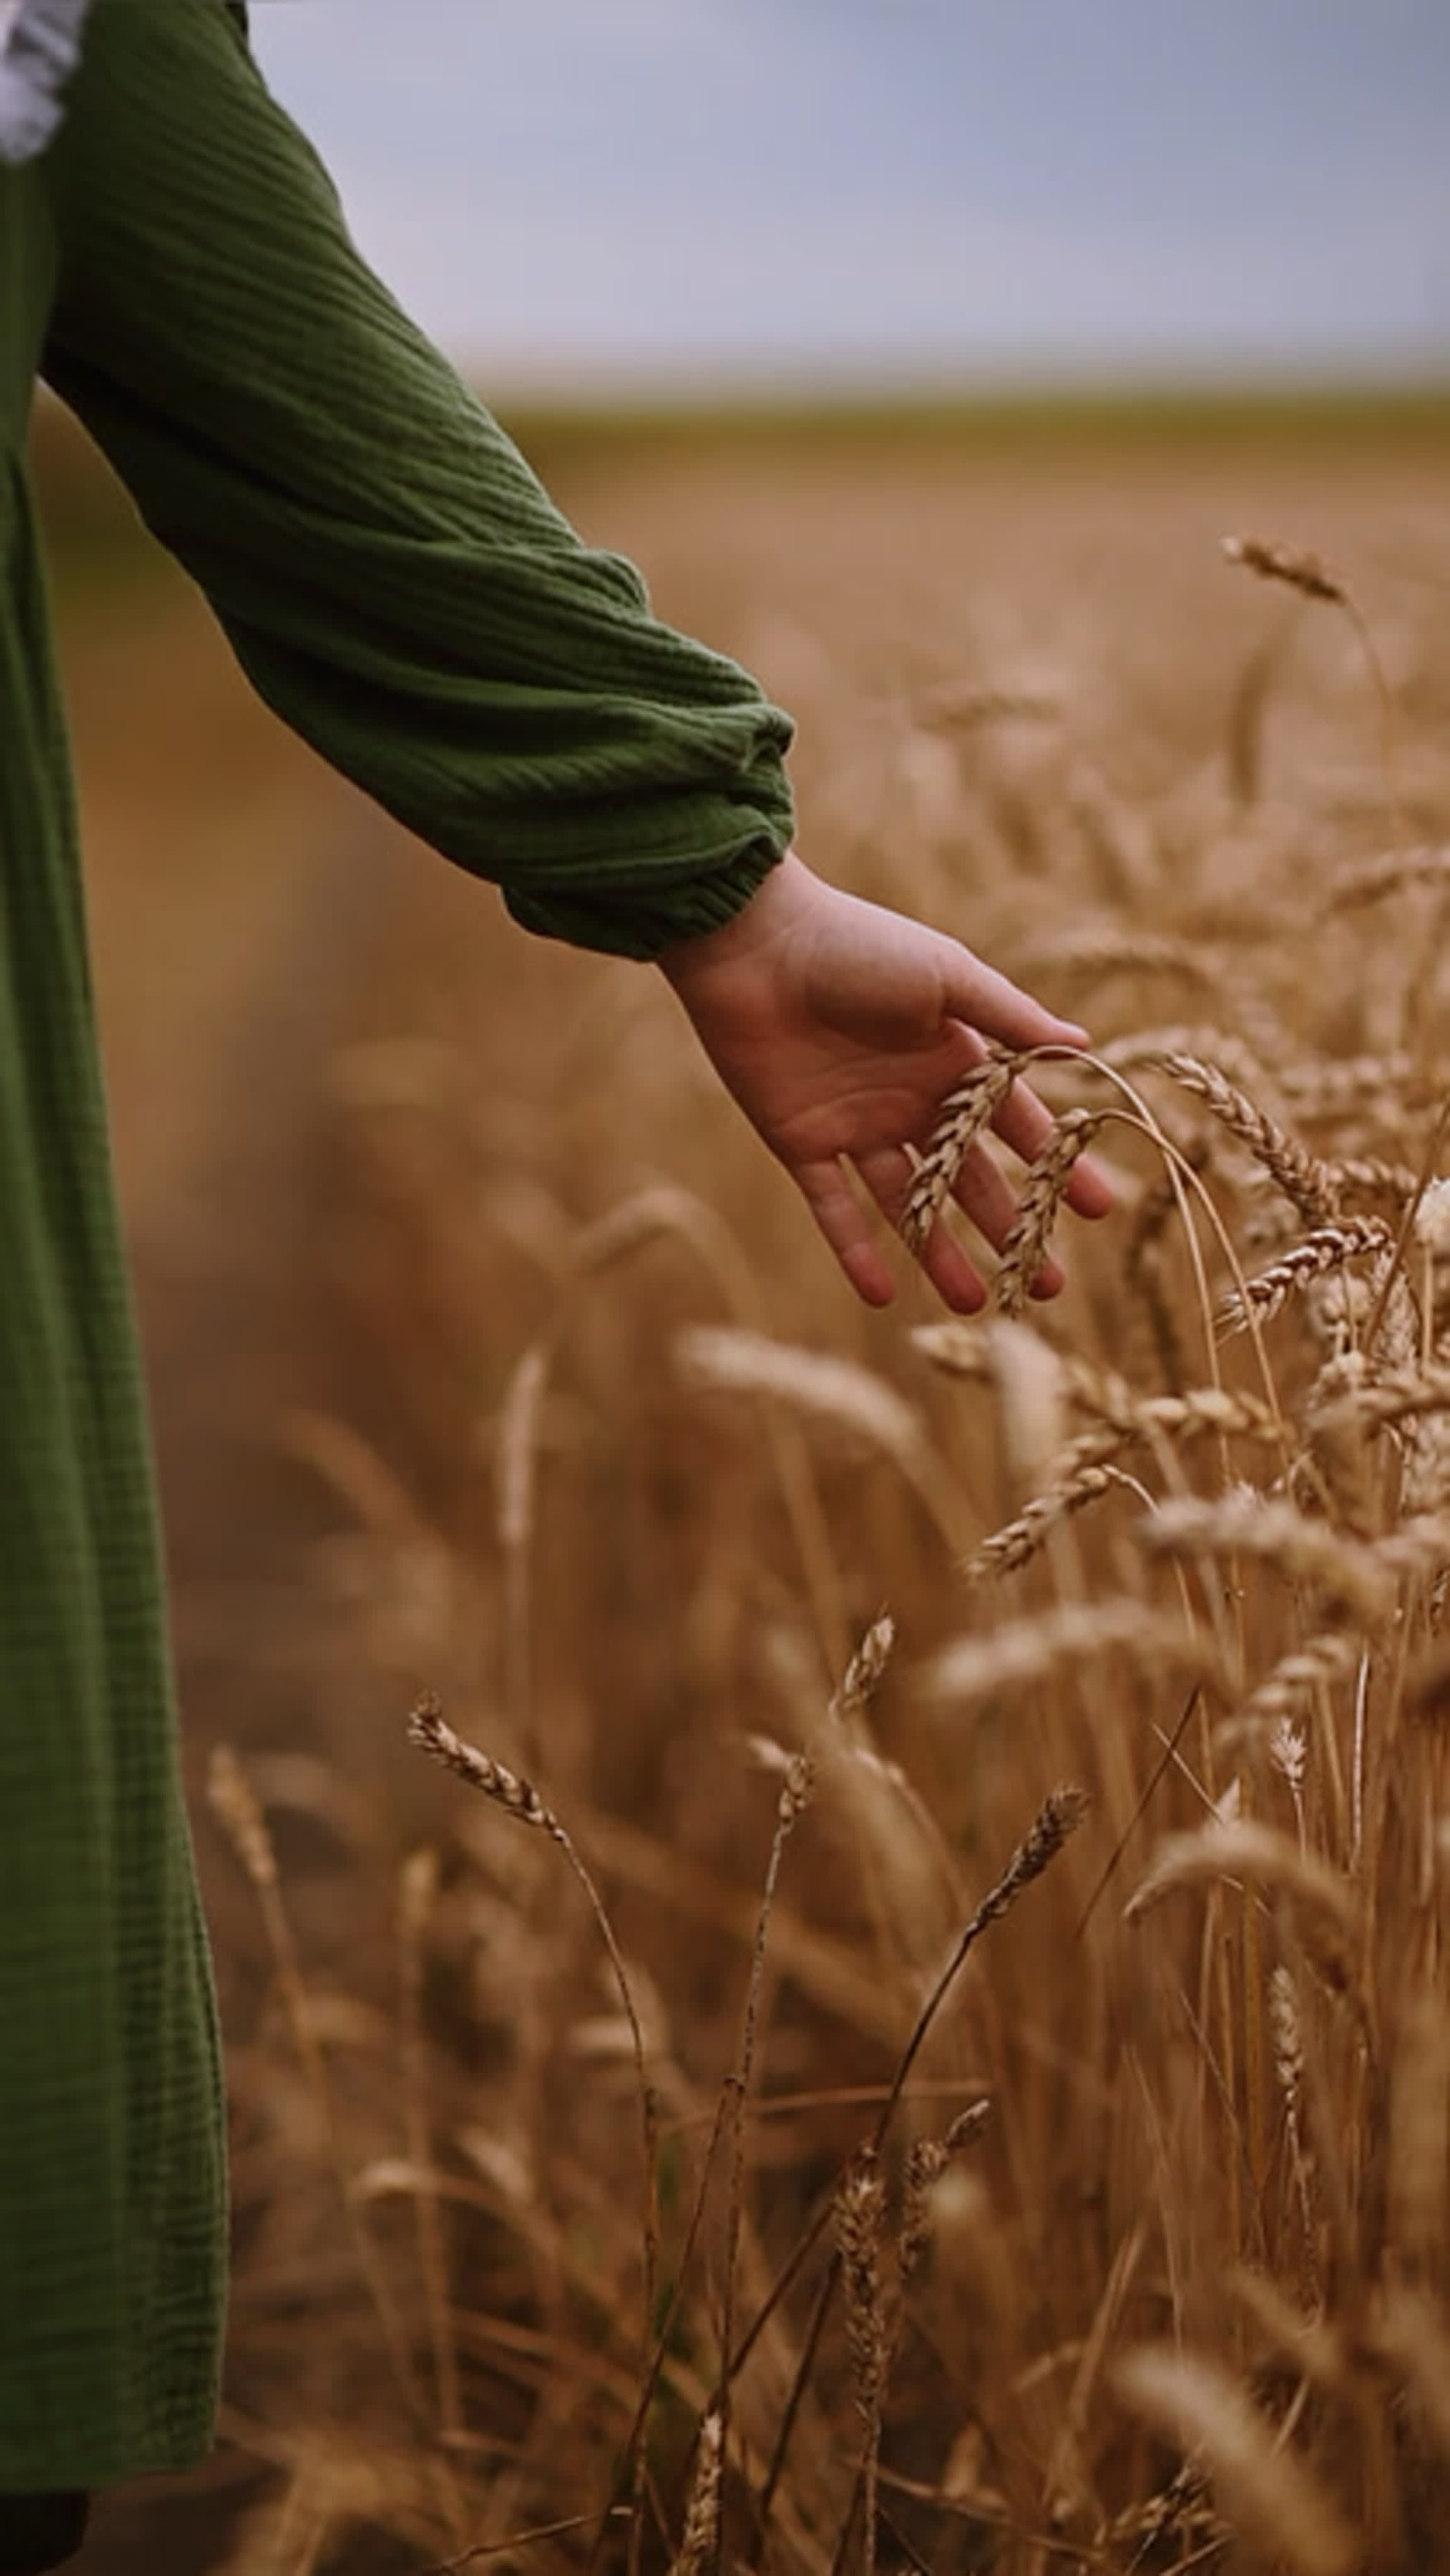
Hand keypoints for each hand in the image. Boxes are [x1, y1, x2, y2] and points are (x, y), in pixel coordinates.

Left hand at [658, 852, 1112, 1311]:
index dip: (1055, 1166)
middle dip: (1009, 1228)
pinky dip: (855, 1251)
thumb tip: (1084, 1046)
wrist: (755, 941)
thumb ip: (1012, 1019)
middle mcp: (910, 1099)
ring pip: (908, 1202)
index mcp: (953, 1058)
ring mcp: (857, 1124)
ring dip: (940, 1252)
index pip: (1017, 1125)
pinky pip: (834, 1208)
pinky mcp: (802, 1142)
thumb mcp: (947, 977)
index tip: (1097, 1211)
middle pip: (969, 1177)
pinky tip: (883, 1296)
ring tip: (974, 1305)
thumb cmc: (858, 944)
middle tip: (1046, 1284)